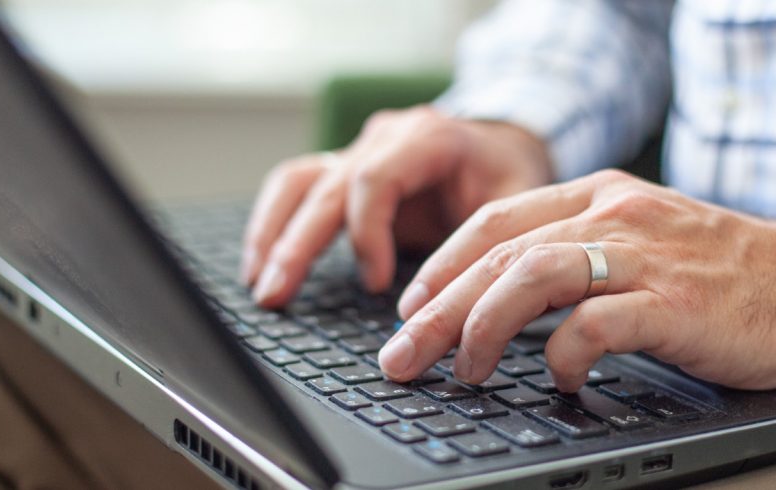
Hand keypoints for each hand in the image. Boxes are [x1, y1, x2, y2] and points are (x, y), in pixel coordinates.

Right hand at [241, 106, 551, 306]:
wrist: (503, 146)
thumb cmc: (510, 175)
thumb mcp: (517, 203)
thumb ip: (488, 244)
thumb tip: (450, 304)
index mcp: (427, 138)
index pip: (375, 180)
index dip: (367, 234)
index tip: (378, 285)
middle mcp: (384, 138)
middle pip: (326, 186)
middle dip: (296, 244)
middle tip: (276, 295)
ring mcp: (359, 150)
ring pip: (298, 182)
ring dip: (273, 234)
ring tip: (258, 284)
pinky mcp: (346, 171)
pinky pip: (297, 188)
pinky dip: (275, 224)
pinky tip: (261, 263)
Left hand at [379, 170, 775, 391]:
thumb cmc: (727, 273)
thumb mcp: (643, 239)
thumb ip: (577, 254)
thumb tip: (500, 299)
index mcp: (599, 196)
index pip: (494, 221)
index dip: (441, 264)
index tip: (410, 305)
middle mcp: (613, 215)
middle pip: (497, 254)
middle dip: (436, 307)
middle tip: (403, 353)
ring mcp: (645, 256)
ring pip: (531, 278)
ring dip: (480, 326)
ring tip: (461, 369)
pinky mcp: (675, 304)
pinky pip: (595, 325)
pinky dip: (560, 355)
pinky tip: (555, 379)